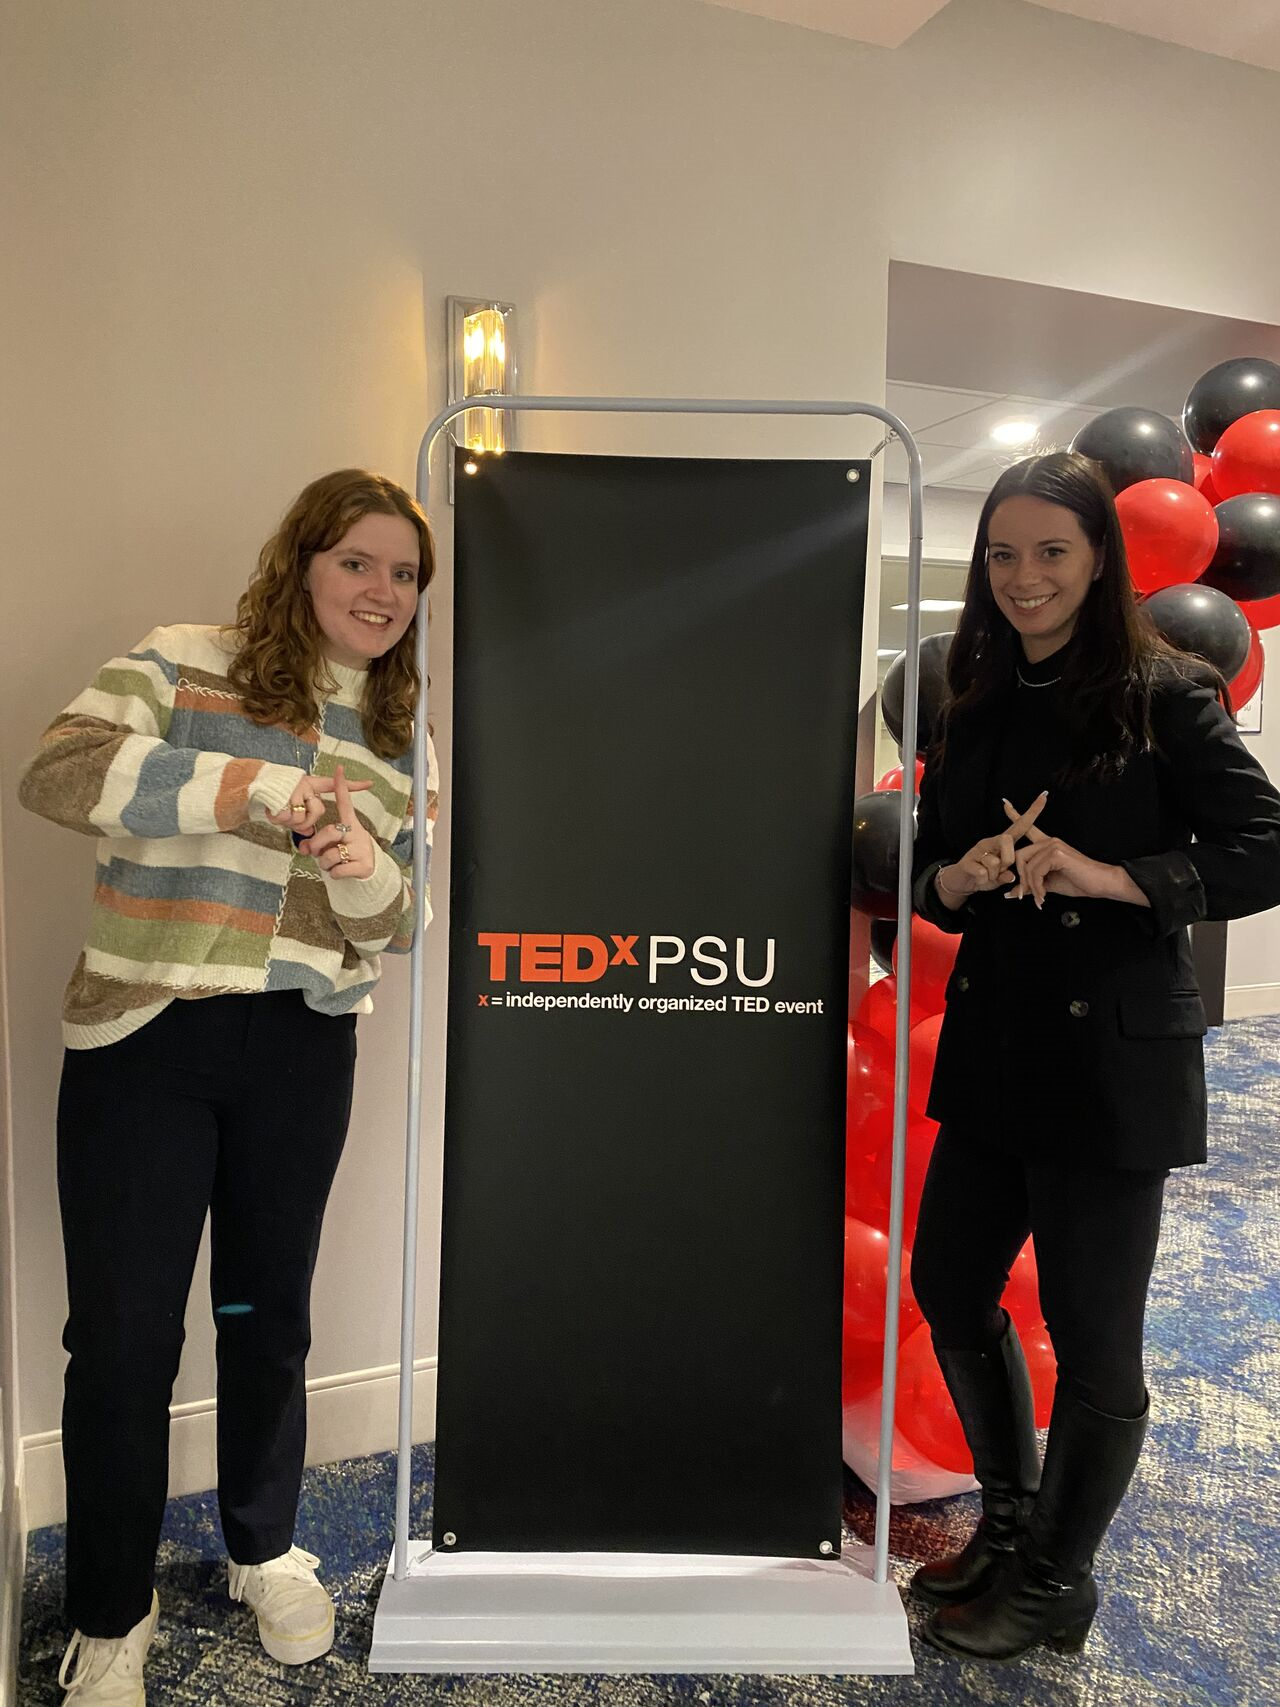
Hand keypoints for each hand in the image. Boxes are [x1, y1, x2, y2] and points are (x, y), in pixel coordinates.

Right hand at [268, 769, 373, 836]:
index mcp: (311, 785)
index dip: (353, 785)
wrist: (255, 787)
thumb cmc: (275, 800)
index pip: (334, 786)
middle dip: (304, 821)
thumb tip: (311, 834)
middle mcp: (306, 783)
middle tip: (291, 816)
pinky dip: (279, 818)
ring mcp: (296, 787)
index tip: (371, 783)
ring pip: (301, 816)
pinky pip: (288, 816)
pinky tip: (273, 809)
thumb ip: (305, 820)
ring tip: (280, 811)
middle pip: (317, 811)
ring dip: (289, 820)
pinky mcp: (284, 793)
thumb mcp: (293, 809)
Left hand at [298, 765, 377, 879]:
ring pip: (331, 855)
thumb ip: (315, 843)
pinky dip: (333, 874)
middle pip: (330, 832)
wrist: (370, 872)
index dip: (341, 786)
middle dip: (317, 845)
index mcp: (350, 824)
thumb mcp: (331, 845)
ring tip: (331, 864)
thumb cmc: (345, 853)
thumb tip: (303, 848)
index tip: (339, 768)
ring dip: (324, 864)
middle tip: (316, 853)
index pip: (345, 802)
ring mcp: (361, 849)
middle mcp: (357, 833)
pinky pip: (338, 870)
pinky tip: (340, 872)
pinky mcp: (363, 865)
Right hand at [935, 792, 1048, 904]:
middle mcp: (990, 841)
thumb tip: (1011, 876)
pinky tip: (979, 879)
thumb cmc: (986, 876)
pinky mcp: (967, 860)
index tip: (1044, 796)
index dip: (1032, 812)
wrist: (961, 881)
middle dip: (1008, 859)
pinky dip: (984, 880)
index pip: (1020, 825)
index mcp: (1003, 843)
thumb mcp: (1001, 876)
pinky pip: (981, 872)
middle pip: (1006, 840)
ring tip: (988, 876)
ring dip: (993, 875)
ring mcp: (977, 849)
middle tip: (1002, 870)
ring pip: (994, 861)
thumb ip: (1008, 875)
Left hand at [1000, 798, 1142, 908]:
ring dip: (1030, 886)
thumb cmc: (1078, 882)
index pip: (1028, 828)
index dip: (1015, 815)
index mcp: (1046, 845)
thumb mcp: (1048, 885)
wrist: (1101, 884)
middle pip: (1019, 856)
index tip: (1005, 803)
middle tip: (1026, 895)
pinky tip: (1044, 895)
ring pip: (1027, 866)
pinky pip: (1036, 871)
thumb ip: (1029, 885)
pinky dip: (1037, 887)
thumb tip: (1009, 893)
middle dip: (1021, 879)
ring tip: (1039, 898)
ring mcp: (1053, 845)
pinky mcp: (1057, 853)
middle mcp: (1049, 841)